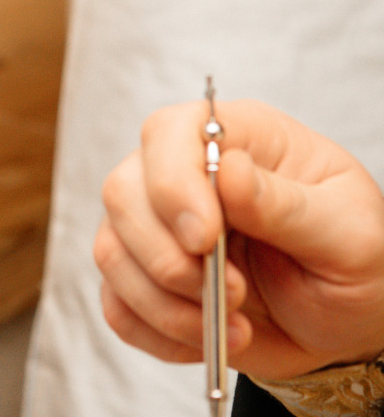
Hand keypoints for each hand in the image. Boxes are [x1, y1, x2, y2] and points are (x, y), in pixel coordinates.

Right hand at [96, 98, 383, 379]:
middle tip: (232, 292)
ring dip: (166, 304)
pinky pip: (116, 303)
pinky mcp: (144, 276)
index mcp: (238, 141)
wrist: (346, 325)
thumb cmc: (357, 264)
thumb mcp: (350, 235)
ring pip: (112, 251)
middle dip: (168, 258)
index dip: (172, 183)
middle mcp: (183, 174)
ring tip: (232, 325)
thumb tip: (228, 170)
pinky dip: (156, 331)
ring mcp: (156, 225)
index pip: (169, 133)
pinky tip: (206, 337)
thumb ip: (288, 205)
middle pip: (122, 192)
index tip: (205, 239)